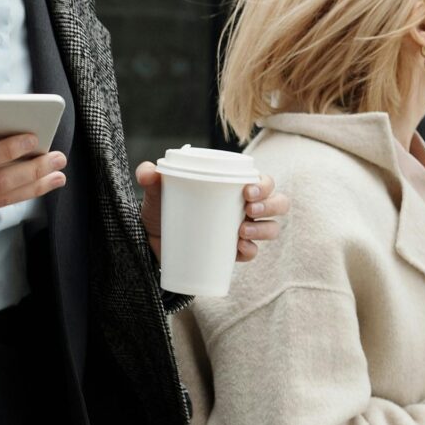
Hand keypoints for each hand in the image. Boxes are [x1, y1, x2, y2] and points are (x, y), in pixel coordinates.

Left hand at [136, 163, 286, 261]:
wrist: (151, 240)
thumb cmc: (162, 209)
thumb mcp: (156, 193)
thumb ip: (150, 178)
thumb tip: (148, 171)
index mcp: (234, 187)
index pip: (262, 181)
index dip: (264, 185)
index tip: (247, 191)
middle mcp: (244, 208)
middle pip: (277, 203)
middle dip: (270, 205)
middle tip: (248, 209)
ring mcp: (242, 230)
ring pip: (271, 228)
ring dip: (264, 229)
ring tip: (242, 232)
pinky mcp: (232, 252)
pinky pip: (251, 252)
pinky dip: (250, 251)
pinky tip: (240, 249)